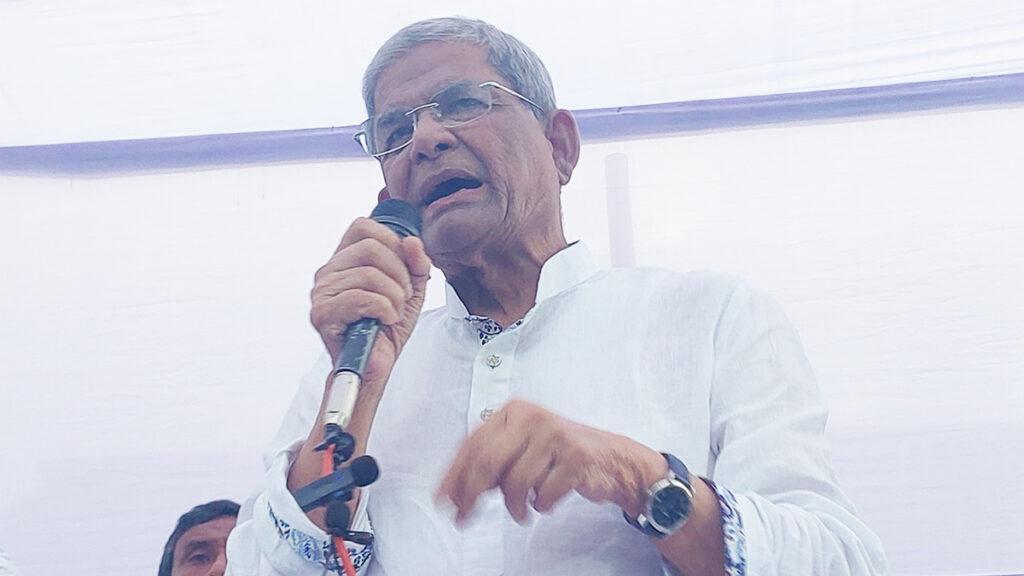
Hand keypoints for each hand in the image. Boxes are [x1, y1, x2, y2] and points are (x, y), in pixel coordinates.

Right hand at [309, 210, 431, 387]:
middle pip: (370, 247)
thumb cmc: (386, 328)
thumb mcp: (410, 289)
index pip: (363, 227)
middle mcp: (327, 273)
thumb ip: (416, 263)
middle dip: (398, 273)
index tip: (404, 269)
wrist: (375, 366)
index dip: (391, 242)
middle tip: (402, 297)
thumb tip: (412, 241)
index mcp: (344, 261)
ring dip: (394, 297)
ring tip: (393, 313)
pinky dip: (385, 310)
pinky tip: (384, 321)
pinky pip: (363, 298)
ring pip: (369, 274)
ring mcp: (321, 293)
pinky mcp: (322, 314)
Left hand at [436, 399, 666, 524]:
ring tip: (522, 510)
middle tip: (464, 518)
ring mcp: (555, 435)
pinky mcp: (576, 457)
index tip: (442, 501)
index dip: (453, 476)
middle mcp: (532, 417)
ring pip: (515, 482)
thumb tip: (455, 491)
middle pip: (487, 461)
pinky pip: (543, 494)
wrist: (612, 458)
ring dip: (515, 506)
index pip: (472, 444)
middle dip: (471, 496)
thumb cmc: (559, 453)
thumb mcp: (521, 447)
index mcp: (513, 411)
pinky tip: (546, 500)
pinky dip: (541, 505)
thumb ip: (491, 462)